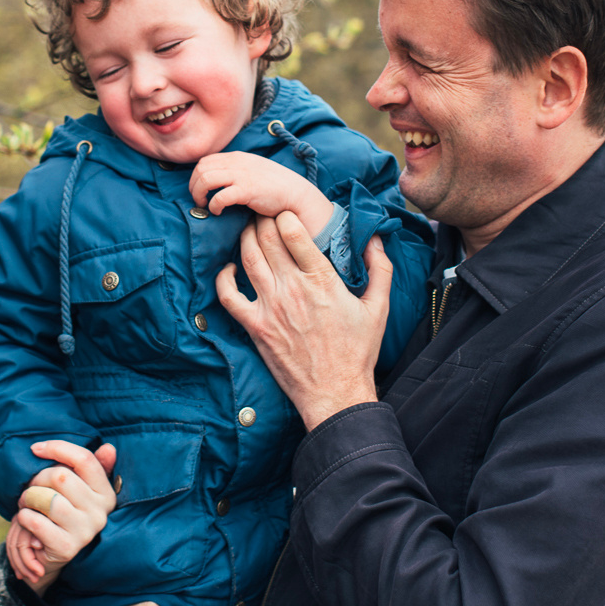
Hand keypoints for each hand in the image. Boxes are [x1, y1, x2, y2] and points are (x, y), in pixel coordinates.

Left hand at [7, 440, 117, 593]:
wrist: (50, 555)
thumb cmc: (63, 514)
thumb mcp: (77, 489)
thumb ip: (90, 467)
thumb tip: (108, 448)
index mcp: (105, 492)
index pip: (84, 459)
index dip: (58, 448)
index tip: (35, 449)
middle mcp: (100, 511)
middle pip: (61, 476)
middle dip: (37, 479)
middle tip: (30, 488)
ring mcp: (85, 531)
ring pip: (47, 498)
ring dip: (29, 498)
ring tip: (27, 504)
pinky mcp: (67, 548)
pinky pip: (36, 521)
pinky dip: (24, 517)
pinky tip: (27, 520)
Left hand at [190, 152, 334, 236]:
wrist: (296, 194)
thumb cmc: (275, 186)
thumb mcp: (252, 170)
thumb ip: (235, 171)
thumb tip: (216, 181)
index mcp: (237, 157)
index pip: (205, 160)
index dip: (196, 176)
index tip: (200, 190)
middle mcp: (237, 162)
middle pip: (201, 169)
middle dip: (194, 186)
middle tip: (200, 200)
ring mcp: (242, 175)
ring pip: (205, 179)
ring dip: (200, 194)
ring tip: (206, 205)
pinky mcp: (247, 190)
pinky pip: (220, 196)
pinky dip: (214, 205)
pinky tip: (218, 212)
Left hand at [217, 213, 389, 429]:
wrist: (335, 393)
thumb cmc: (357, 351)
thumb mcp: (379, 308)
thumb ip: (381, 269)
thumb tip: (376, 238)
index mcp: (322, 280)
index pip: (293, 232)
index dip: (285, 215)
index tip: (286, 213)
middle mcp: (293, 289)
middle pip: (267, 238)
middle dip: (263, 219)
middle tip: (264, 214)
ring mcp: (270, 308)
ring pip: (248, 258)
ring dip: (245, 238)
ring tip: (250, 231)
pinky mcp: (255, 327)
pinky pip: (228, 295)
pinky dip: (224, 277)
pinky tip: (230, 269)